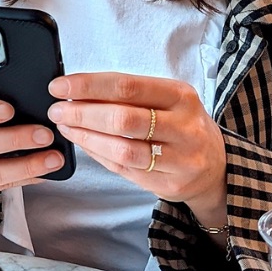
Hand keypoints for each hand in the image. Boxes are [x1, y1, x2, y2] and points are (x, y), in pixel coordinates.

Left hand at [47, 72, 227, 227]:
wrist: (215, 165)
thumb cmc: (179, 124)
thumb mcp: (166, 100)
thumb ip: (127, 95)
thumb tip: (75, 90)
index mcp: (181, 96)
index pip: (127, 86)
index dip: (88, 86)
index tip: (59, 87)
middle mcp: (185, 126)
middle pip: (123, 119)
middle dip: (82, 114)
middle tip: (57, 111)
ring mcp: (180, 159)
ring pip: (122, 149)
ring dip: (86, 138)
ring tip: (65, 128)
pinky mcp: (169, 184)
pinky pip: (123, 169)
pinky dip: (97, 155)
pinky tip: (82, 144)